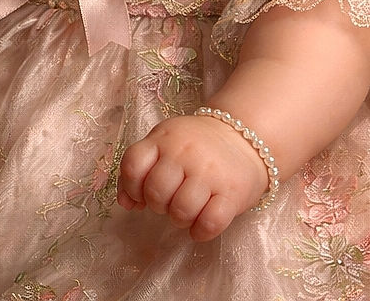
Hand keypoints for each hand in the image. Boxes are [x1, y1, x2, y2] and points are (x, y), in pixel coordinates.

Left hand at [117, 115, 268, 241]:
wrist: (243, 139)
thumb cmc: (195, 146)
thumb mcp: (164, 143)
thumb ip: (140, 166)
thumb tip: (126, 203)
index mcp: (165, 137)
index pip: (133, 165)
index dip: (132, 187)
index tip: (142, 192)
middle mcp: (186, 151)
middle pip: (156, 193)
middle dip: (159, 204)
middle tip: (171, 199)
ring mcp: (211, 171)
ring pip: (181, 211)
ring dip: (180, 219)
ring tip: (188, 208)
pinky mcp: (233, 192)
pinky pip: (209, 224)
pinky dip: (200, 231)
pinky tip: (202, 223)